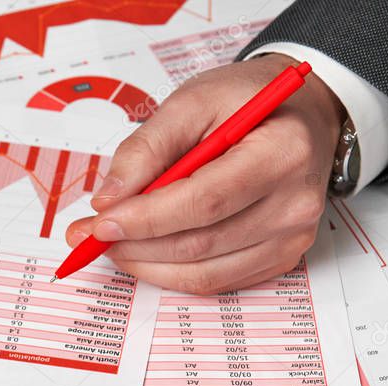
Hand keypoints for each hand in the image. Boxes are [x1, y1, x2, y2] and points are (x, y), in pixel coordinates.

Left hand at [64, 54, 343, 293]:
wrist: (298, 114)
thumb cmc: (245, 103)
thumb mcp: (191, 101)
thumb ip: (146, 148)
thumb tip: (108, 199)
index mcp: (282, 152)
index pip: (204, 201)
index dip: (146, 218)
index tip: (100, 222)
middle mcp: (295, 202)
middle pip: (200, 243)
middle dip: (134, 244)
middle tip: (88, 235)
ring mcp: (292, 237)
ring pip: (202, 272)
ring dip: (145, 264)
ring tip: (110, 243)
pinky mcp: (281, 258)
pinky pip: (215, 281)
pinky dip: (169, 273)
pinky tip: (144, 252)